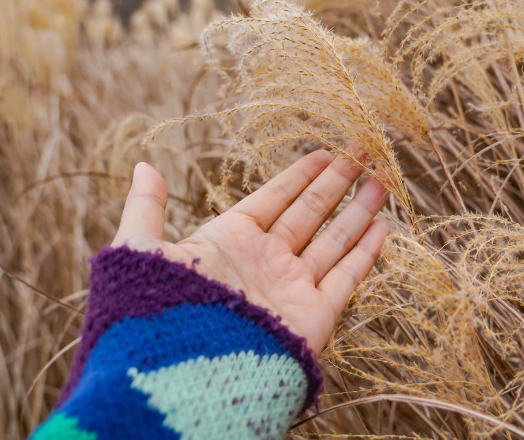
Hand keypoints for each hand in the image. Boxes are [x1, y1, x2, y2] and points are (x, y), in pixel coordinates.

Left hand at [111, 151, 389, 353]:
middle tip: (362, 152)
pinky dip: (365, 253)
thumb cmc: (157, 309)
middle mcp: (264, 262)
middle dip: (336, 183)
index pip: (273, 199)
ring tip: (381, 181)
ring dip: (357, 211)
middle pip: (309, 213)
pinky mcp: (313, 316)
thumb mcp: (140, 249)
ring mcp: (290, 288)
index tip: (325, 152)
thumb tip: (142, 164)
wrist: (182, 371)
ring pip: (333, 240)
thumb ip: (145, 207)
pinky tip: (382, 227)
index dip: (299, 175)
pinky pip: (345, 277)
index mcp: (228, 242)